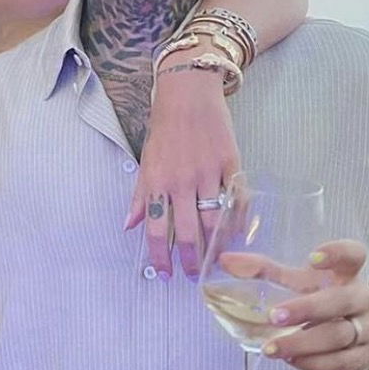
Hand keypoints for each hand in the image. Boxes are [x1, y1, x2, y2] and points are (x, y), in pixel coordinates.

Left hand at [128, 67, 238, 278]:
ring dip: (215, 247)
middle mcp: (182, 182)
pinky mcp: (232, 164)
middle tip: (193, 275)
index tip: (165, 274)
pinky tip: (236, 235)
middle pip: (188, 232)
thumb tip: (130, 225)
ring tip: (216, 262)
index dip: (160, 256)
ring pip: (215, 221)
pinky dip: (238, 222)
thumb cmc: (164, 128)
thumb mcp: (146, 161)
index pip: (157, 230)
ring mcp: (209, 174)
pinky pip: (237, 201)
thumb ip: (140, 195)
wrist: (188, 93)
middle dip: (190, 259)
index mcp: (158, 182)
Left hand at [219, 239, 368, 369]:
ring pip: (339, 335)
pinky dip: (314, 362)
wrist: (358, 338)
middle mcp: (361, 299)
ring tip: (271, 348)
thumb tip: (225, 260)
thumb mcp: (296, 282)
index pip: (354, 254)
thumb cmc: (320, 299)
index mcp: (346, 274)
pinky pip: (341, 361)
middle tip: (274, 316)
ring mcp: (366, 328)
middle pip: (341, 300)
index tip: (313, 258)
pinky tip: (292, 361)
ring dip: (302, 343)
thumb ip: (263, 270)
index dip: (338, 253)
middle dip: (307, 309)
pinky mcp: (362, 357)